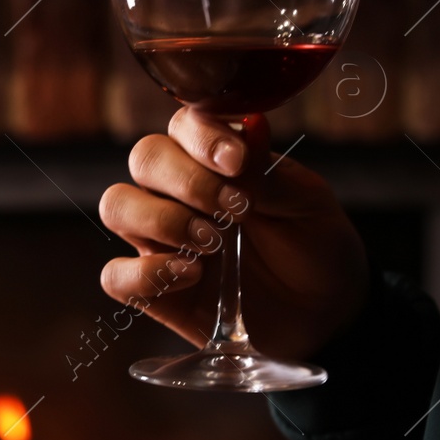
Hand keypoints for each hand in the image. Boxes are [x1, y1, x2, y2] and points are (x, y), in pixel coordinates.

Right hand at [98, 108, 368, 360]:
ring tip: (212, 242)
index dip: (202, 137)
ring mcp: (160, 240)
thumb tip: (246, 133)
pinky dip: (144, 273)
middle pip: (145, 158)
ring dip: (161, 219)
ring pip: (117, 205)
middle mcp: (177, 192)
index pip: (185, 125)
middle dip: (187, 180)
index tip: (236, 162)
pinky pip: (115, 275)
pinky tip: (191, 275)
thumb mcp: (308, 204)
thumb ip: (271, 174)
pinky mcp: (153, 290)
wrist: (324, 313)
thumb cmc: (315, 247)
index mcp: (215, 159)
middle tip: (235, 211)